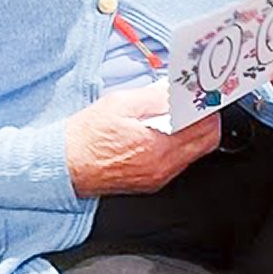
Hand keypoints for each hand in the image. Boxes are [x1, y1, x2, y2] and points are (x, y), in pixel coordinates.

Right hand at [65, 83, 220, 197]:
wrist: (63, 165)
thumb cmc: (85, 137)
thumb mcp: (121, 104)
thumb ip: (154, 97)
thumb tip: (176, 90)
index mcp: (158, 146)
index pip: (204, 128)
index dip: (208, 109)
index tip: (205, 97)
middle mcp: (162, 166)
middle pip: (206, 143)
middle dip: (206, 121)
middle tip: (196, 105)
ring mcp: (158, 177)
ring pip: (194, 154)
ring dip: (193, 134)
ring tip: (178, 117)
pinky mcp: (151, 183)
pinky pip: (178, 163)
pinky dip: (178, 146)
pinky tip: (164, 133)